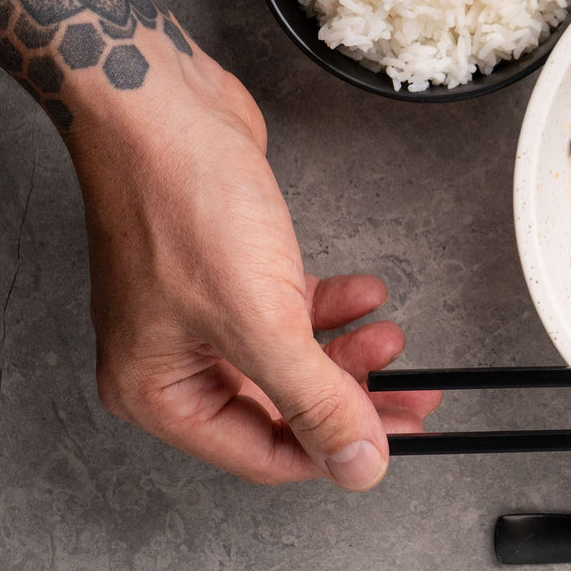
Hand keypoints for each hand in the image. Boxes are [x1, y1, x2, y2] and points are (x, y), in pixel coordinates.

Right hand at [64, 40, 439, 486]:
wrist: (160, 105)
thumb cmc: (182, 202)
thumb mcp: (261, 321)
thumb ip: (315, 400)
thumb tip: (358, 464)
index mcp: (158, 393)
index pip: (263, 453)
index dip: (335, 452)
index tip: (397, 438)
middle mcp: (171, 360)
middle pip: (281, 409)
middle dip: (351, 398)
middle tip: (413, 393)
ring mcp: (197, 312)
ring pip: (291, 358)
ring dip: (347, 352)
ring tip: (393, 336)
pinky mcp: (226, 268)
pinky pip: (288, 310)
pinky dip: (330, 307)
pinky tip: (365, 294)